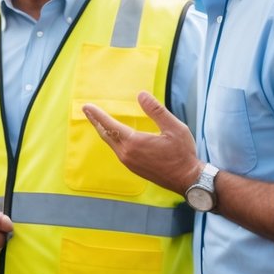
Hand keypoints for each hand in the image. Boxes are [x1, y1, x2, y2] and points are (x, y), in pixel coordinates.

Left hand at [82, 92, 200, 194]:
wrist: (187, 179)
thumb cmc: (182, 153)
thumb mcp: (173, 127)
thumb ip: (156, 110)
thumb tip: (141, 94)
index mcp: (134, 142)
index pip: (109, 125)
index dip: (97, 114)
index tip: (86, 106)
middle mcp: (127, 153)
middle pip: (106, 135)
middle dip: (95, 121)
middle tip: (86, 110)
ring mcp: (129, 162)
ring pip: (111, 143)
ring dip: (104, 131)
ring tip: (98, 121)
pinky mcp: (133, 167)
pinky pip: (118, 151)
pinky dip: (112, 140)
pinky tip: (116, 137)